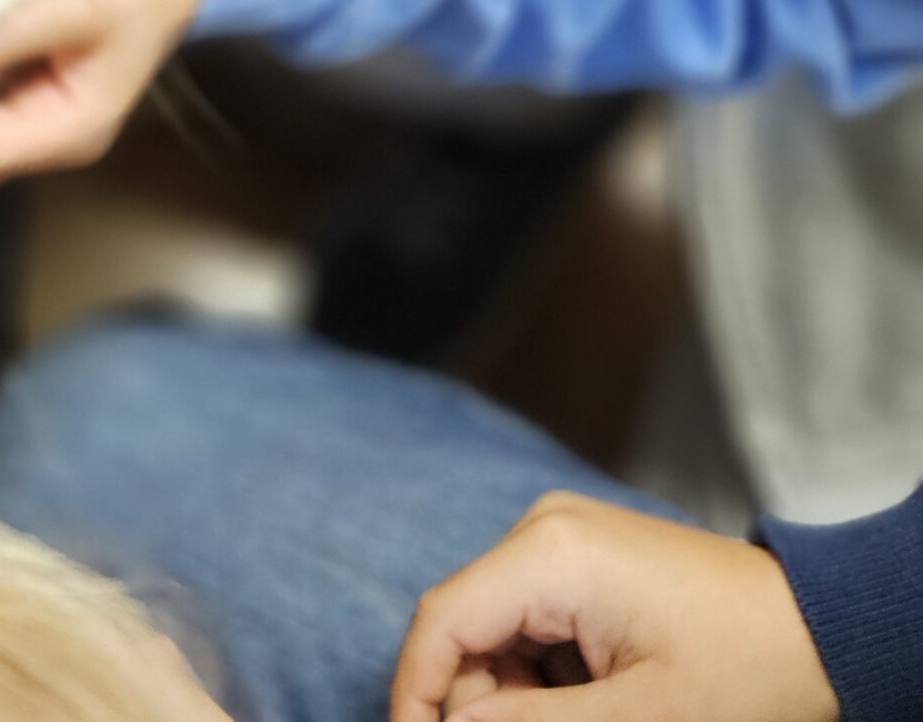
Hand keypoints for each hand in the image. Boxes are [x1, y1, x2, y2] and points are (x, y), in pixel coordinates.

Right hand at [391, 493, 840, 721]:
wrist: (818, 628)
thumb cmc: (744, 671)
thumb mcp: (636, 719)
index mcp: (550, 552)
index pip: (442, 621)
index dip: (415, 695)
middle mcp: (542, 530)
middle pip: (466, 631)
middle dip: (482, 704)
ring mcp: (560, 540)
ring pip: (494, 635)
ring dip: (517, 697)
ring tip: (593, 720)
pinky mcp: (578, 559)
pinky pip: (528, 627)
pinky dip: (544, 679)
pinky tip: (598, 701)